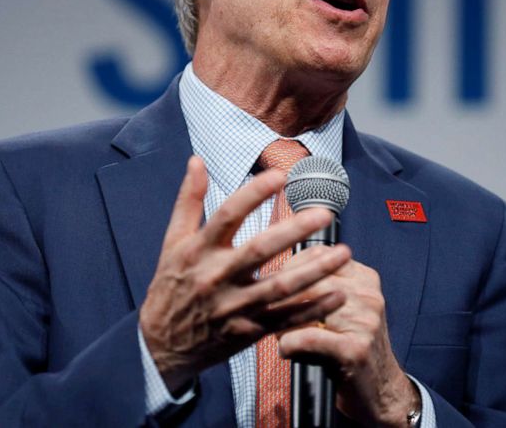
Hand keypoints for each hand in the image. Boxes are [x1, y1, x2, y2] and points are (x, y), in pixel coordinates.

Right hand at [139, 155, 351, 392]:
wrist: (162, 345)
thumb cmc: (171, 286)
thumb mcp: (172, 241)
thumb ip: (188, 200)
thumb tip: (196, 160)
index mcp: (199, 251)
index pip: (227, 215)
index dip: (254, 193)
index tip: (281, 175)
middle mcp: (217, 277)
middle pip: (259, 251)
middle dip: (294, 231)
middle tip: (325, 213)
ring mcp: (234, 307)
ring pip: (280, 288)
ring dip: (315, 272)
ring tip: (344, 254)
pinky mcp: (248, 332)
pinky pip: (286, 320)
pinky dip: (313, 310)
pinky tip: (338, 294)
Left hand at [278, 259, 419, 427]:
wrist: (382, 389)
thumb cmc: (351, 345)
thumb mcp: (342, 309)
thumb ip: (318, 288)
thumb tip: (274, 277)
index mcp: (365, 278)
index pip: (319, 254)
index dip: (290, 267)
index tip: (275, 282)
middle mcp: (368, 294)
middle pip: (310, 281)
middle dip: (282, 296)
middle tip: (266, 311)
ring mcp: (364, 321)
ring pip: (306, 308)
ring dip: (283, 322)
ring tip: (277, 332)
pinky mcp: (355, 349)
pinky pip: (307, 338)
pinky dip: (289, 344)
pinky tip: (286, 351)